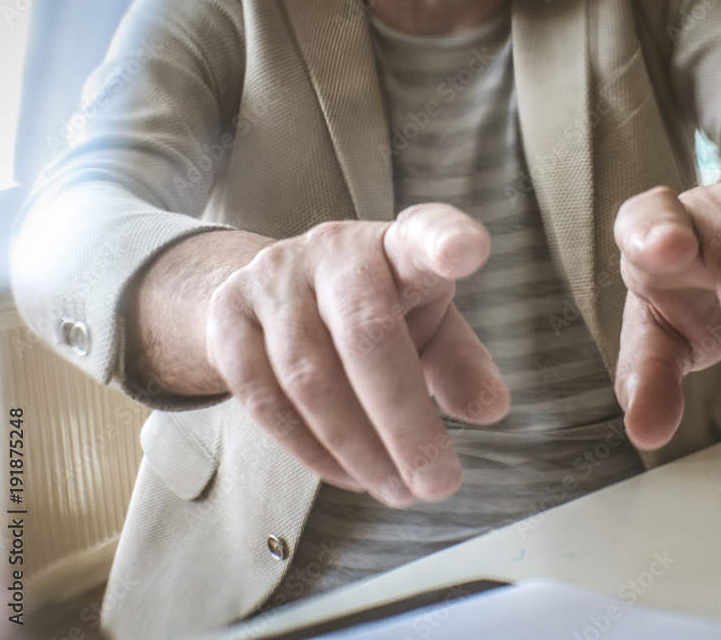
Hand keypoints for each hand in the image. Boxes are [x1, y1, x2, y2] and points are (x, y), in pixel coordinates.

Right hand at [205, 204, 509, 506]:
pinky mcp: (229, 314)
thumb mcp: (430, 329)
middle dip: (405, 422)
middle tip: (436, 483)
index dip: (444, 239)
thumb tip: (491, 407)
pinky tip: (347, 475)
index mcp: (398, 246)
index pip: (425, 232)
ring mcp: (274, 278)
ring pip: (310, 376)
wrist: (277, 296)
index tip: (467, 251)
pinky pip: (264, 397)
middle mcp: (335, 250)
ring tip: (396, 489)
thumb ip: (461, 364)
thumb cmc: (376, 312)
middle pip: (366, 334)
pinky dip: (310, 449)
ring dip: (358, 448)